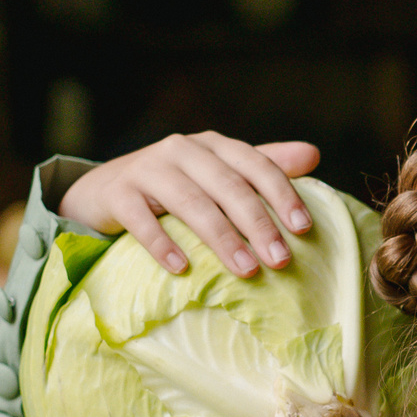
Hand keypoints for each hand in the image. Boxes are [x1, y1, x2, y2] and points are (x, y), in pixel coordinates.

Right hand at [58, 132, 321, 277]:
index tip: (304, 228)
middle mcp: (182, 150)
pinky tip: (181, 268)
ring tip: (246, 270)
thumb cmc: (174, 186)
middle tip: (280, 260)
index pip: (255, 165)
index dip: (282, 194)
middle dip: (258, 224)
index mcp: (214, 145)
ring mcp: (147, 169)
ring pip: (191, 203)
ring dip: (221, 238)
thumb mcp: (218, 172)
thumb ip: (262, 166)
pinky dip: (161, 243)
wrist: (102, 190)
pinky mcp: (117, 193)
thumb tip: (314, 154)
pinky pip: (141, 220)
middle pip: (227, 186)